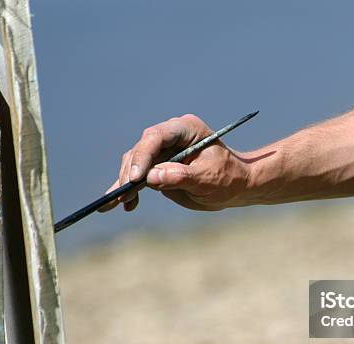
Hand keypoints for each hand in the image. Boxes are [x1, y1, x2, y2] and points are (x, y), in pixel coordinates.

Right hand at [100, 114, 253, 211]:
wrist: (235, 186)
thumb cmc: (228, 178)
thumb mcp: (208, 179)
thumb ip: (181, 177)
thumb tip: (152, 177)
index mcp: (186, 129)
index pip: (156, 137)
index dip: (143, 156)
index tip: (137, 179)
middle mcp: (171, 136)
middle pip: (141, 150)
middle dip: (131, 173)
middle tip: (125, 195)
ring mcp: (163, 151)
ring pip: (135, 163)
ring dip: (125, 183)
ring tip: (121, 203)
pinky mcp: (158, 167)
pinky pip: (138, 176)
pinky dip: (128, 190)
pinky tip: (119, 205)